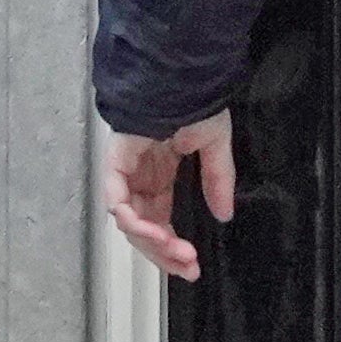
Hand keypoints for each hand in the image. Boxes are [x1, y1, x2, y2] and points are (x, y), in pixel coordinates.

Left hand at [102, 110, 235, 281]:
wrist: (183, 74)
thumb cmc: (196, 98)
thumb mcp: (216, 145)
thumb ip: (218, 180)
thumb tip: (225, 214)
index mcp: (161, 174)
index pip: (160, 220)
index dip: (174, 246)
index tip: (193, 265)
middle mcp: (140, 177)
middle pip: (144, 228)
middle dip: (164, 252)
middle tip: (187, 267)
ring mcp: (126, 171)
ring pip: (129, 221)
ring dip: (152, 241)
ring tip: (177, 251)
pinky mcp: (115, 162)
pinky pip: (117, 198)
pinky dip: (132, 218)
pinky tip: (154, 231)